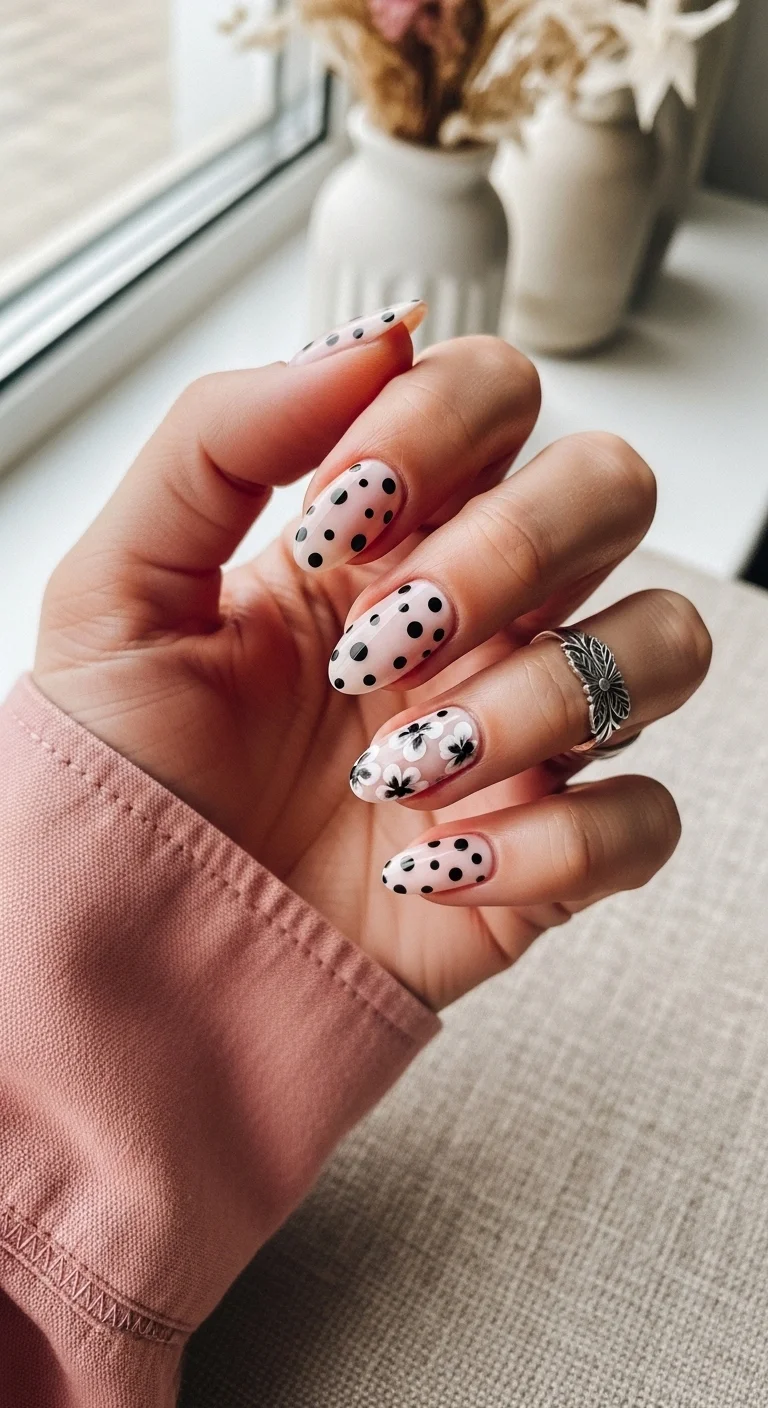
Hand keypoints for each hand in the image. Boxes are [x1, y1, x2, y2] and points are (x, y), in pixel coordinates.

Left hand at [34, 312, 710, 1009]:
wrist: (137, 943)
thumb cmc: (127, 771)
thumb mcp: (117, 588)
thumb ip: (220, 440)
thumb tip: (369, 343)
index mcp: (381, 534)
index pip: (495, 393)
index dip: (440, 428)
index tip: (342, 511)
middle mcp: (473, 612)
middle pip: (611, 488)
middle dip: (509, 552)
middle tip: (386, 636)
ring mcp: (522, 729)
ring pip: (661, 644)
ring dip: (535, 702)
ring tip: (402, 769)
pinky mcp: (551, 853)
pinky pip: (645, 819)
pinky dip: (554, 845)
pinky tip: (435, 863)